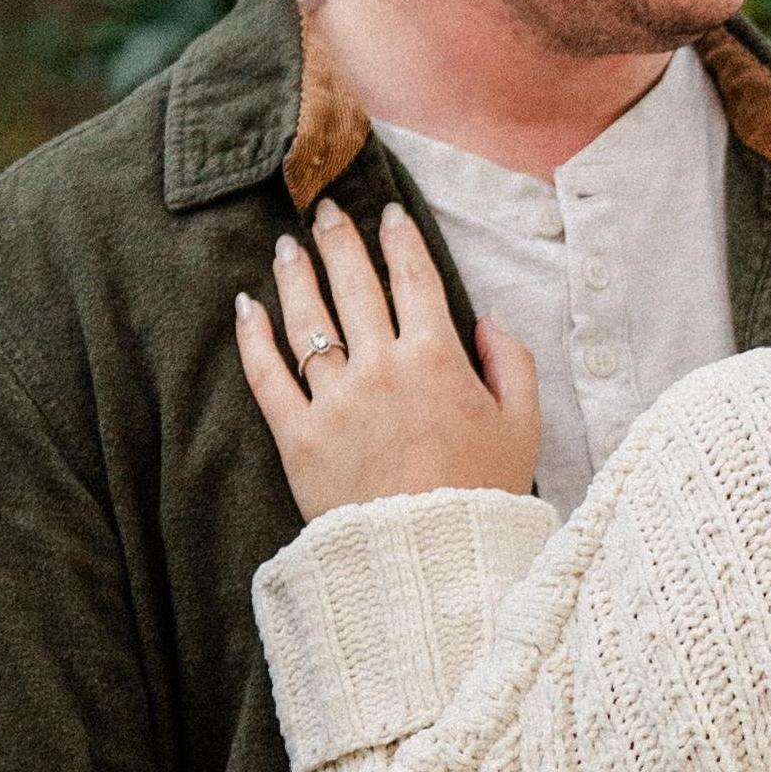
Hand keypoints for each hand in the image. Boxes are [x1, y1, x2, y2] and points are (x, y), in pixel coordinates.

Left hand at [236, 197, 542, 519]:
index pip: (415, 279)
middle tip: (327, 211)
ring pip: (308, 320)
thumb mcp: (524, 426)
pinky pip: (267, 376)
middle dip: (340, 240)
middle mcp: (381, 367)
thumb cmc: (484, 494)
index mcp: (437, 358)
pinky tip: (246, 307)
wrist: (432, 561)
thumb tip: (486, 322)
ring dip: (296, 275)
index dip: (400, 240)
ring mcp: (334, 400)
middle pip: (355, 286)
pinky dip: (253, 337)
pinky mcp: (298, 436)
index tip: (389, 214)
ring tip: (287, 246)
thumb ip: (513, 363)